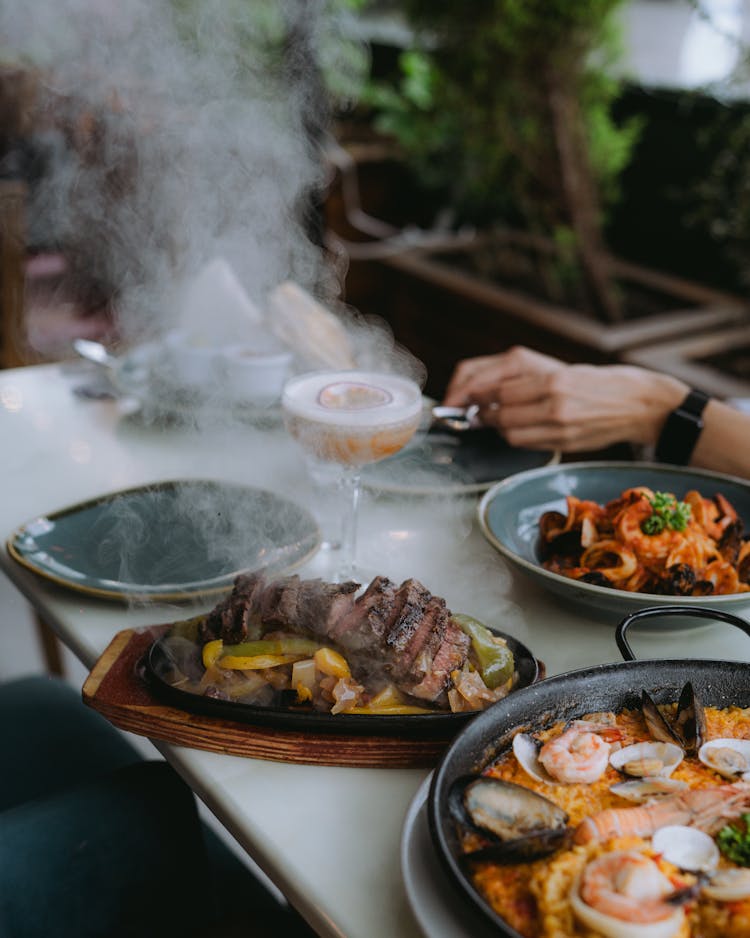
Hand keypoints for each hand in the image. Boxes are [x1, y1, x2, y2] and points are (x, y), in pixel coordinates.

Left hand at [443, 346, 687, 451]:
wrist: (637, 404)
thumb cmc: (596, 382)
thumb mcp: (558, 369)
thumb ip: (521, 379)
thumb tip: (480, 393)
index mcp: (551, 376)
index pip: (495, 387)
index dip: (469, 396)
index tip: (457, 400)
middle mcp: (554, 400)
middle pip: (497, 412)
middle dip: (481, 413)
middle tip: (476, 411)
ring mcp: (560, 424)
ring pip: (507, 432)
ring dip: (497, 427)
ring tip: (501, 419)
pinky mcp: (564, 442)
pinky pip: (524, 443)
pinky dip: (513, 437)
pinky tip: (519, 428)